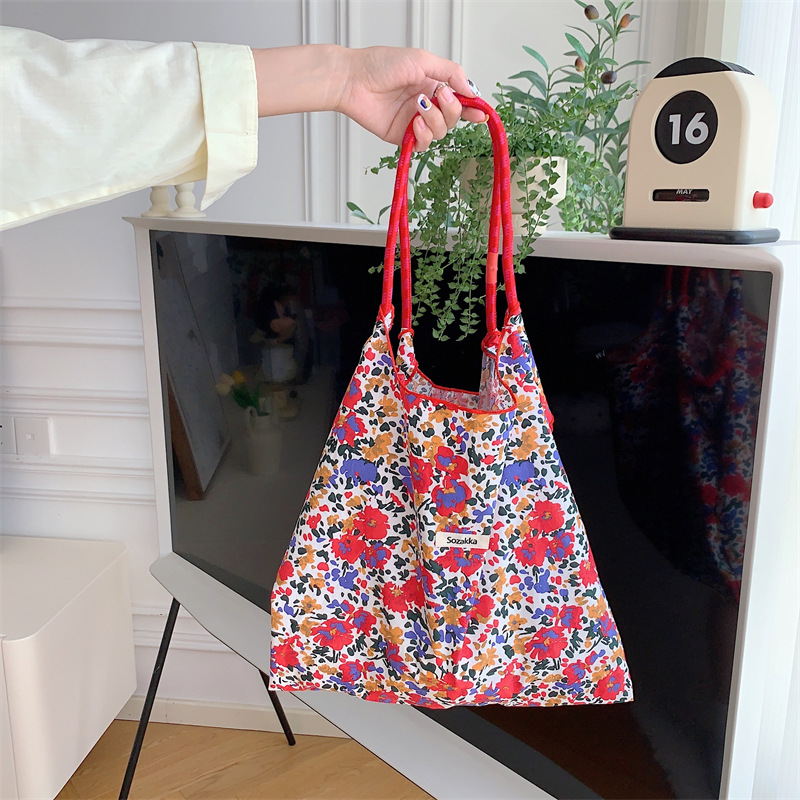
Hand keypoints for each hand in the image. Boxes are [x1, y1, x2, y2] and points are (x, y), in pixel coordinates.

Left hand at [251, 45, 485, 151]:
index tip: (480, 114)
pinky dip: (423, 135)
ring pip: (440, 133)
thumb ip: (451, 73)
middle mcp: (425, 105)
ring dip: (436, 121)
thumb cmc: (382, 65)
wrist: (354, 80)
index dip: (472, 109)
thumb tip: (472, 90)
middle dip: (451, 110)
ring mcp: (414, 122)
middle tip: (439, 96)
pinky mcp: (402, 136)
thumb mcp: (423, 60)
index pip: (459, 101)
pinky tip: (414, 122)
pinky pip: (422, 144)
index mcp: (433, 86)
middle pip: (452, 119)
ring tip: (420, 106)